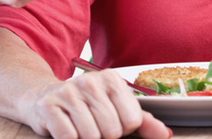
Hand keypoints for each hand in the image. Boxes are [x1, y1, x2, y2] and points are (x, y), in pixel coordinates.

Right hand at [25, 70, 171, 138]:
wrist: (46, 99)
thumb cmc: (87, 107)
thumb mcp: (116, 109)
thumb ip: (143, 122)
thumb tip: (165, 134)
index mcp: (112, 79)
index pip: (132, 120)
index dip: (123, 129)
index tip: (111, 121)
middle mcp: (90, 81)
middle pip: (112, 130)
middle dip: (104, 136)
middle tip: (93, 126)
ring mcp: (68, 91)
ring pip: (91, 136)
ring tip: (79, 128)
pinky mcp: (48, 105)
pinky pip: (69, 137)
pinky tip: (65, 129)